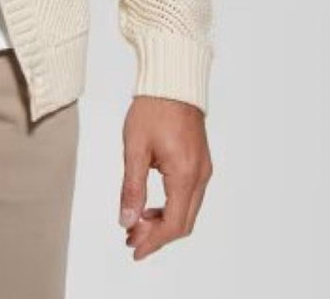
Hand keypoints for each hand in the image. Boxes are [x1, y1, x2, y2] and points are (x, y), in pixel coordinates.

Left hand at [119, 95, 211, 260]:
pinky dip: (171, 206)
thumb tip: (126, 221)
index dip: (153, 242)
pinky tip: (150, 205)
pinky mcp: (200, 161)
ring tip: (136, 224)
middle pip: (183, 222)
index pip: (173, 223)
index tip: (133, 249)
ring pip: (187, 210)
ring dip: (163, 222)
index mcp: (184, 174)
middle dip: (157, 236)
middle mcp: (200, 176)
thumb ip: (132, 188)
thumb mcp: (134, 148)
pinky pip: (189, 195)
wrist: (172, 81)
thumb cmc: (152, 108)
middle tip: (130, 239)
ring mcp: (203, 169)